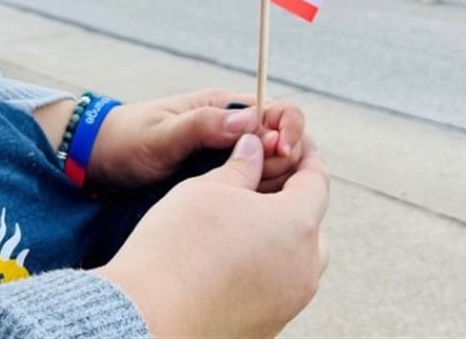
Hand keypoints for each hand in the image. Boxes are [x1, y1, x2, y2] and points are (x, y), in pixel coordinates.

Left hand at [86, 89, 305, 191]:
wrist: (97, 167)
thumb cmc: (124, 143)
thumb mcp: (159, 136)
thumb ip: (201, 127)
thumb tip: (247, 120)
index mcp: (222, 108)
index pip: (277, 110)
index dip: (289, 129)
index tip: (281, 151)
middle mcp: (232, 130)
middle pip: (283, 142)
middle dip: (287, 161)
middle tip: (267, 183)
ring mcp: (228, 159)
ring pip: (273, 170)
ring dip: (276, 184)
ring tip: (256, 202)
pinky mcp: (221, 183)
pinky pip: (253, 190)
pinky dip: (259, 201)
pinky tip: (248, 216)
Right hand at [98, 134, 329, 337]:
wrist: (149, 317)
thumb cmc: (177, 247)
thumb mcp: (208, 189)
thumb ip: (241, 166)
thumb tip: (253, 148)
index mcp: (298, 226)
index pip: (316, 180)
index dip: (305, 156)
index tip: (291, 145)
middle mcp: (304, 268)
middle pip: (313, 225)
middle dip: (295, 201)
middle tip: (264, 184)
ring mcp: (289, 302)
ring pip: (299, 261)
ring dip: (282, 239)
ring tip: (246, 225)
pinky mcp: (269, 327)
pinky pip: (278, 288)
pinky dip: (266, 270)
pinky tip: (233, 260)